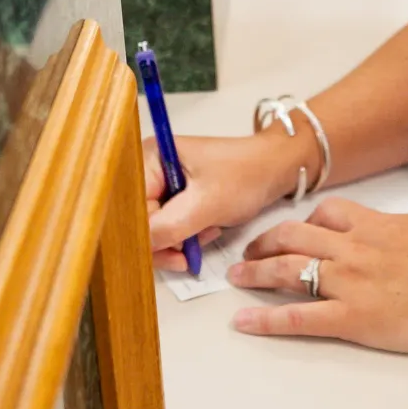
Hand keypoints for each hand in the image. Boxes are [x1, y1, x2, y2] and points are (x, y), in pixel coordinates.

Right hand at [145, 127, 316, 270]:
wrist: (276, 168)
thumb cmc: (244, 177)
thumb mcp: (206, 204)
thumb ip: (168, 227)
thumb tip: (139, 246)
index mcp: (150, 158)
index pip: (131, 206)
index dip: (147, 232)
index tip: (173, 250)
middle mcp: (150, 168)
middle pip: (139, 218)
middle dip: (165, 239)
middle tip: (189, 251)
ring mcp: (163, 182)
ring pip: (154, 226)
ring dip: (179, 239)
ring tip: (207, 233)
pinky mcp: (176, 195)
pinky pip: (169, 224)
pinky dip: (186, 234)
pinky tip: (207, 230)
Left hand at [228, 198, 407, 356]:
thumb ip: (404, 234)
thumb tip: (401, 238)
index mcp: (377, 226)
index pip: (328, 212)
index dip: (304, 220)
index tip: (293, 228)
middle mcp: (355, 249)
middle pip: (295, 235)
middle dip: (266, 242)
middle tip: (250, 252)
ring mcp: (349, 283)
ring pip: (288, 269)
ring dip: (256, 272)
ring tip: (238, 277)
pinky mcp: (351, 318)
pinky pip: (298, 318)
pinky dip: (266, 320)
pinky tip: (245, 322)